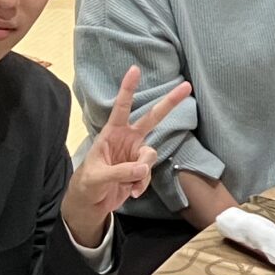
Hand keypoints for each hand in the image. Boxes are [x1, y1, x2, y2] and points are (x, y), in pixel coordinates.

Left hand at [62, 65, 192, 243]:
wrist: (90, 204)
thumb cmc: (87, 184)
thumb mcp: (97, 177)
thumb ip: (120, 172)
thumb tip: (143, 169)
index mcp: (112, 133)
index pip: (121, 107)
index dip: (128, 89)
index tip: (135, 69)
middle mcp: (127, 140)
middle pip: (152, 118)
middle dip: (169, 103)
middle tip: (187, 86)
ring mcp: (135, 155)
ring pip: (151, 156)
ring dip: (142, 172)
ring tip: (129, 185)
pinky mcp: (140, 171)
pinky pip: (149, 174)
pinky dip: (141, 185)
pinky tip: (131, 193)